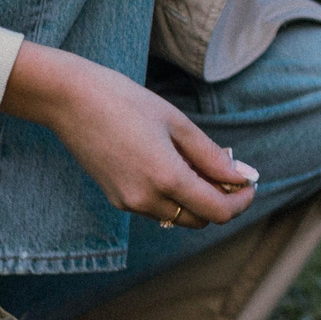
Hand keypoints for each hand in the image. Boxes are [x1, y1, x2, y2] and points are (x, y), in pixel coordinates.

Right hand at [0, 41, 257, 228]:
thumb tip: (243, 177)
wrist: (71, 100)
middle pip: (199, 219)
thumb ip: (212, 156)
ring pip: (178, 216)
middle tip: (228, 170)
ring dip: (197, 199)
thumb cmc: (126, 102)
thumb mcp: (177, 124)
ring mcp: (128, 203)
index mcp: (166, 178)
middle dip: (220, 201)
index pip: (217, 212)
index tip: (250, 183)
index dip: (241, 201)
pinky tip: (174, 165)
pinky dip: (174, 195)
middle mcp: (146, 199)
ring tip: (199, 162)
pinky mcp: (116, 198)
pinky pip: (157, 208)